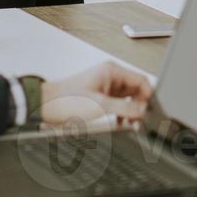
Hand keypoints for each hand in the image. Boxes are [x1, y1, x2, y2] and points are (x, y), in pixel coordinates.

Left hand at [38, 62, 152, 126]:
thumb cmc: (66, 100)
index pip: (141, 81)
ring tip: (131, 124)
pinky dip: (122, 114)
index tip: (150, 111)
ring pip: (129, 99)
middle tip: (140, 121)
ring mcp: (106, 87)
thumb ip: (125, 108)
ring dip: (132, 112)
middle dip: (140, 106)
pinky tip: (120, 123)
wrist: (45, 107)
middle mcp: (110, 77)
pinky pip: (119, 105)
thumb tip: (144, 110)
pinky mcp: (101, 98)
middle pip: (137, 90)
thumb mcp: (100, 105)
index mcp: (112, 71)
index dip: (149, 96)